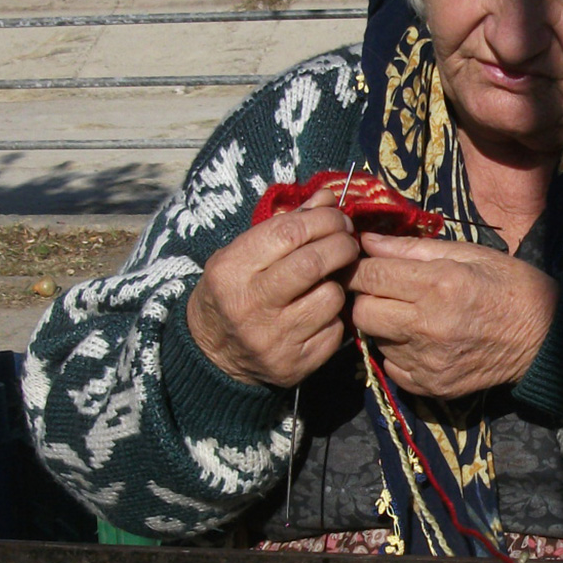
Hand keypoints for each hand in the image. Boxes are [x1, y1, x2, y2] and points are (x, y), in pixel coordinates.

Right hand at [186, 191, 358, 387]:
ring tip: (327, 281)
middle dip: (341, 245)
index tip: (337, 219)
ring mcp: (273, 339)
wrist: (214, 354)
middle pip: (314, 263)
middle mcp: (250, 304)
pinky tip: (319, 313)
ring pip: (330, 297)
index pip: (290, 232)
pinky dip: (334, 316)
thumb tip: (327, 198)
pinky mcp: (295, 364)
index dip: (324, 220)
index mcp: (231, 269)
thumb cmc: (233, 291)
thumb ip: (286, 224)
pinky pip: (334, 330)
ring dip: (338, 283)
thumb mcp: (243, 252)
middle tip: (347, 242)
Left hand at [346, 232, 557, 397]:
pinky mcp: (431, 386)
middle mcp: (428, 326)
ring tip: (410, 316)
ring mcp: (428, 362)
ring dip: (384, 326)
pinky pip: (392, 368)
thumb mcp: (466, 254)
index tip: (364, 266)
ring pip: (376, 341)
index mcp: (438, 285)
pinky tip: (420, 341)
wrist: (545, 337)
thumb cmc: (508, 285)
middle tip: (385, 292)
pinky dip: (398, 353)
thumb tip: (367, 241)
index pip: (370, 276)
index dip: (359, 268)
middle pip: (362, 313)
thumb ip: (411, 248)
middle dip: (366, 299)